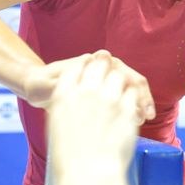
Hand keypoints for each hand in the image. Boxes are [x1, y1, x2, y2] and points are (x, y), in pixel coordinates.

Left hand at [22, 50, 154, 121]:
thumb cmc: (41, 85)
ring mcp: (105, 80)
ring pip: (130, 89)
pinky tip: (135, 121)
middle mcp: (103, 68)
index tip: (131, 100)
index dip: (129, 85)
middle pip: (131, 79)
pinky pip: (123, 98)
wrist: (37, 87)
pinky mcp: (104, 91)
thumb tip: (83, 63)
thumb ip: (61, 78)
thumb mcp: (46, 85)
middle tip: (147, 116)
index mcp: (92, 62)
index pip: (119, 70)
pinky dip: (131, 108)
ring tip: (144, 120)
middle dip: (142, 96)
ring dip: (139, 103)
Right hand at [48, 51, 142, 180]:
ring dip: (121, 80)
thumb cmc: (69, 155)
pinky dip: (135, 97)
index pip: (78, 67)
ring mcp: (108, 99)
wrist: (87, 175)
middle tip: (109, 71)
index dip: (86, 65)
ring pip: (120, 74)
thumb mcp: (58, 123)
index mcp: (64, 95)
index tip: (90, 66)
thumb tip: (80, 93)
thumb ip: (69, 102)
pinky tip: (133, 107)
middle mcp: (86, 92)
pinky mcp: (127, 109)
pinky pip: (134, 92)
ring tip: (121, 92)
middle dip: (105, 65)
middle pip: (100, 64)